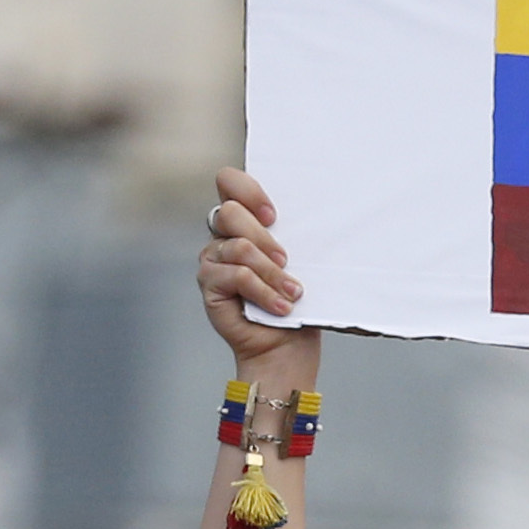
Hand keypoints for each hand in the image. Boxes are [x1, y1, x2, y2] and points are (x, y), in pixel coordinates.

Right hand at [200, 169, 318, 375]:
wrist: (287, 346)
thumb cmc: (296, 303)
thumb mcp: (302, 262)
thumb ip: (293, 235)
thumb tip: (319, 216)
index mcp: (245, 221)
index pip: (229, 182)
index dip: (247, 189)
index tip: (274, 215)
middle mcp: (224, 235)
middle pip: (229, 212)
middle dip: (264, 237)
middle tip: (287, 260)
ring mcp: (213, 258)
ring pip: (238, 247)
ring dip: (272, 272)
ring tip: (292, 292)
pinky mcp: (209, 283)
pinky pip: (237, 276)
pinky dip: (264, 291)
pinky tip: (281, 306)